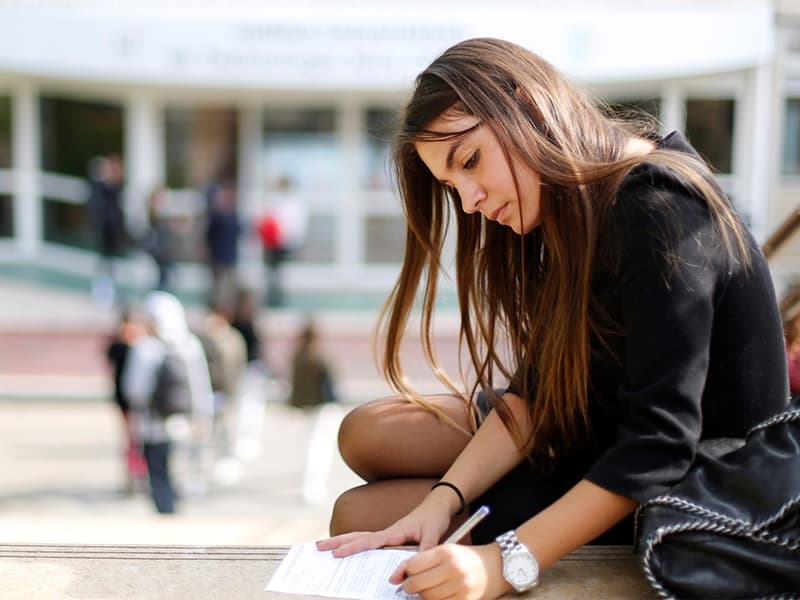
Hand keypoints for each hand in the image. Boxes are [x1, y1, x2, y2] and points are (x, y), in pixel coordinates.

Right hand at [316, 494, 452, 556]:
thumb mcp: (433, 535)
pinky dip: (355, 545)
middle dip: (338, 541)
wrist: (438, 505)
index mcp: (394, 532)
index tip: (337, 554)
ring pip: (360, 538)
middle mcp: (387, 532)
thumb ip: (424, 551)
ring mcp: (387, 535)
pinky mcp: (390, 538)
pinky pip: (369, 543)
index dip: (353, 548)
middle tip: (318, 547)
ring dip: (343, 541)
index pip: (369, 541)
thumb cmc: (434, 518)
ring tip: (325, 546)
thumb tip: (411, 569)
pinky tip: (348, 551)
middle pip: (357, 537)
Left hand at [390, 543, 509, 599]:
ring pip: (427, 597)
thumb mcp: (447, 550)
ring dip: (422, 595)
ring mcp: (460, 587)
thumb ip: (423, 560)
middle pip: (417, 584)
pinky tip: (438, 594)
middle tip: (410, 584)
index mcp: (446, 552)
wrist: (496, 566)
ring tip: (427, 588)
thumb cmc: (467, 557)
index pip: (413, 565)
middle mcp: (453, 569)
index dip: (403, 571)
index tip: (400, 576)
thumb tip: (397, 576)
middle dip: (409, 586)